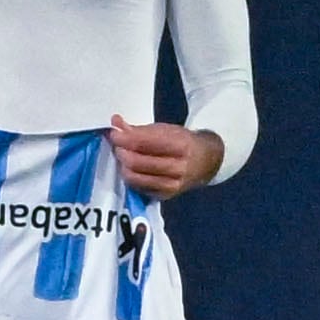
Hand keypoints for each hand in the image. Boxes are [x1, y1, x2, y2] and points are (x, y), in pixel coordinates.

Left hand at [108, 119, 224, 197]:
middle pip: (136, 162)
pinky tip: (131, 168)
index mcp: (181, 146)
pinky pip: (137, 188)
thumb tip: (115, 123)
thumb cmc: (183, 143)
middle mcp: (179, 168)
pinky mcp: (165, 196)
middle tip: (117, 145)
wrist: (206, 162)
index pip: (144, 143)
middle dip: (121, 151)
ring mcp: (172, 185)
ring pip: (134, 177)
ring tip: (124, 156)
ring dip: (122, 165)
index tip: (113, 133)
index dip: (123, 138)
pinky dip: (130, 177)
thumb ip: (139, 129)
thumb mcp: (166, 130)